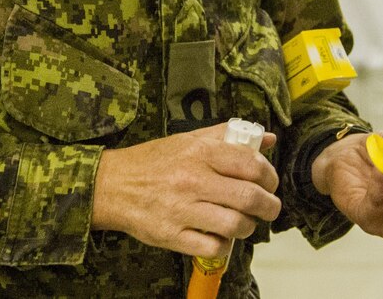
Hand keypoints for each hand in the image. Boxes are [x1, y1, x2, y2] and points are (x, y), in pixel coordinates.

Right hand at [91, 123, 280, 258]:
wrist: (112, 185)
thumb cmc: (154, 161)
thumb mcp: (189, 139)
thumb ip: (228, 136)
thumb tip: (267, 138)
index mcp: (200, 152)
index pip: (251, 164)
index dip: (270, 175)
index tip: (270, 182)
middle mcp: (193, 179)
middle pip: (249, 197)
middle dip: (269, 205)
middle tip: (269, 207)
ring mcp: (181, 209)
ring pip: (234, 224)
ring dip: (249, 226)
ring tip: (247, 222)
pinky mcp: (171, 235)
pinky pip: (212, 247)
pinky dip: (225, 245)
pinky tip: (223, 236)